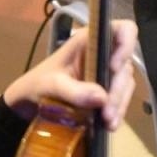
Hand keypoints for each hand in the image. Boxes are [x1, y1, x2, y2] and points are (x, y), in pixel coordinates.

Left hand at [3, 21, 138, 130]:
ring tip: (108, 123)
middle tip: (107, 112)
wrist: (30, 103)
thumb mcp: (51, 85)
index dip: (126, 44)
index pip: (123, 30)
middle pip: (125, 64)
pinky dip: (118, 111)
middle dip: (118, 89)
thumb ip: (73, 90)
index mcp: (89, 40)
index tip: (114, 67)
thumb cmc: (38, 83)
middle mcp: (102, 52)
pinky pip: (121, 98)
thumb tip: (102, 98)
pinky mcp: (107, 90)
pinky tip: (109, 125)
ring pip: (125, 83)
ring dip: (120, 104)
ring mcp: (106, 71)